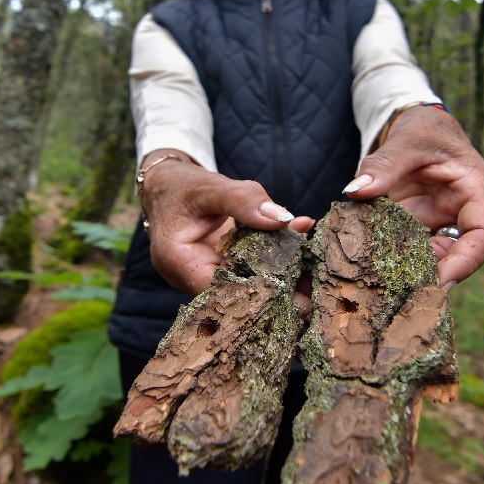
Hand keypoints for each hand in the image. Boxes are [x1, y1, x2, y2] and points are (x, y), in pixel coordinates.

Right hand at [139, 149, 312, 294]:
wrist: (169, 185)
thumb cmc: (183, 186)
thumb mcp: (211, 187)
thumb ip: (244, 201)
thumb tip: (282, 219)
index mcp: (177, 261)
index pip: (218, 289)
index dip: (255, 293)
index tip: (291, 292)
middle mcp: (190, 276)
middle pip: (236, 292)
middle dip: (275, 293)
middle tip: (313, 297)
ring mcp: (206, 273)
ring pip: (246, 282)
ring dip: (280, 280)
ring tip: (314, 282)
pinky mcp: (222, 266)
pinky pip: (250, 268)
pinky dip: (275, 261)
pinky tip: (303, 253)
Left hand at [343, 106, 483, 287]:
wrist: (417, 125)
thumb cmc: (424, 128)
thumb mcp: (407, 141)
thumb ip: (383, 165)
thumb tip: (355, 191)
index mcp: (477, 191)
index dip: (468, 262)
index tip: (441, 281)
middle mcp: (463, 213)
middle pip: (461, 256)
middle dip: (435, 276)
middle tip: (403, 294)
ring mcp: (442, 223)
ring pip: (434, 258)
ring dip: (411, 271)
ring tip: (382, 286)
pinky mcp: (421, 227)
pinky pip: (411, 250)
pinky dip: (392, 259)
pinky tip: (370, 269)